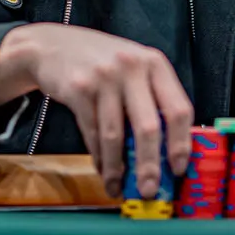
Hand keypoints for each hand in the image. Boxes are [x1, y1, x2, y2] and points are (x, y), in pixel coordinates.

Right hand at [0, 23, 193, 198]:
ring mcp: (104, 77)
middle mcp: (132, 67)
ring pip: (115, 135)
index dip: (181, 143)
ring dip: (117, 168)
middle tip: (149, 189)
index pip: (178, 108)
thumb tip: (166, 151)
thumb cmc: (101, 63)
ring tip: (117, 186)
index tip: (178, 168)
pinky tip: (103, 168)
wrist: (53, 45)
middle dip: (150, 165)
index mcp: (154, 63)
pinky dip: (99, 157)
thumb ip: (152, 99)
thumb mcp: (133, 69)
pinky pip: (92, 133)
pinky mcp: (78, 89)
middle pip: (149, 126)